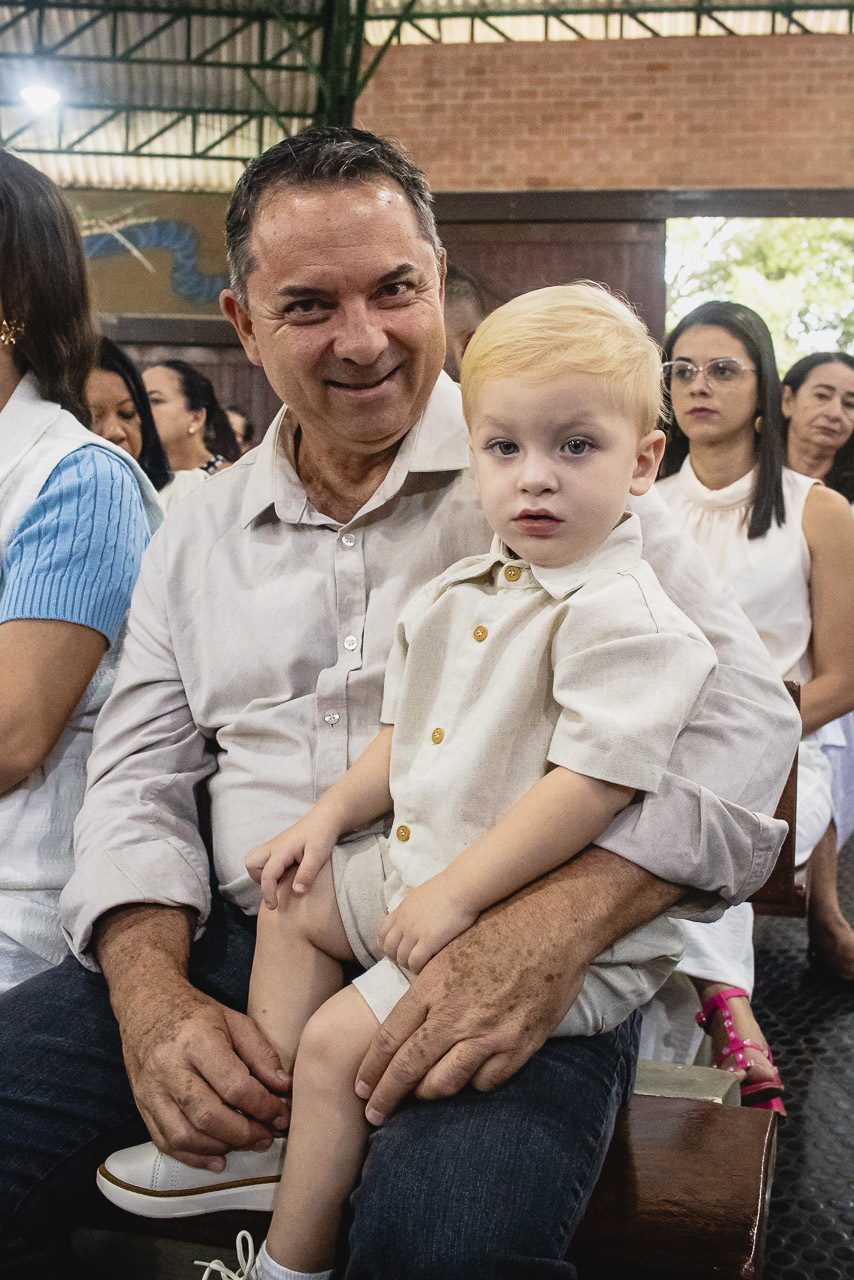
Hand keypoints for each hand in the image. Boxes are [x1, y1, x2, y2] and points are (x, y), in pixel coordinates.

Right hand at [120, 974, 290, 1170]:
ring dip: (221, 1148)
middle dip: (244, 1134)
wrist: (147, 1006)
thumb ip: (261, 1054)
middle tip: (267, 1136)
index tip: (281, 1115)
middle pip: (209, 1116)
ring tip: (246, 1143)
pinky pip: (166, 1142)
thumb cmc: (196, 1014)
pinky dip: (194, 1157)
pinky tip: (218, 1157)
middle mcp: (169, 1068)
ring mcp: (151, 1089)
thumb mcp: (234, 1020)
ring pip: (186, 1136)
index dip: (263, 1107)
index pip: (234, 1086)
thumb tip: (283, 1088)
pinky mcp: (141, 1105)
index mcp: (196, 1041)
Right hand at [245, 808, 340, 906]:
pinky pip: (261, 857)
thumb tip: (297, 892)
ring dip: (260, 872)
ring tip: (278, 878)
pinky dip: (265, 867)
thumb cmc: (322, 836)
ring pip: (253, 859)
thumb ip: (307, 873)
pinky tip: (283, 871)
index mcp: (282, 849)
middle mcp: (273, 846)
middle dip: (259, 878)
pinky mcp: (276, 846)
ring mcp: (273, 844)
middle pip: (251, 863)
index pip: (268, 874)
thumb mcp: (318, 855)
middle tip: (277, 885)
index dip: (268, 894)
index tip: (273, 907)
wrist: (325, 818)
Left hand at [356, 876, 587, 1125]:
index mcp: (432, 986)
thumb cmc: (499, 926)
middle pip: (409, 1068)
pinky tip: (469, 1076)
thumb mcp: (448, 948)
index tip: (360, 1088)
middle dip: (386, 1096)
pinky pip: (486, 1082)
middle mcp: (456, 1014)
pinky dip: (473, 1083)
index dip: (371, 1069)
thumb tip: (403, 1019)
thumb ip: (425, 986)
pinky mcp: (519, 1045)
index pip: (389, 1039)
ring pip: (445, 1083)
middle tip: (374, 1113)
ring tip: (422, 1095)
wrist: (553, 925)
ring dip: (429, 1093)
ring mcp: (488, 1033)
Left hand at [378, 875, 477, 973]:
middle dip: (395, 957)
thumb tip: (415, 914)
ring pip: (401, 957)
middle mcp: (404, 922)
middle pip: (389, 948)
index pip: (383, 932)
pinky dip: (417, 968)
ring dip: (407, 965)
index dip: (385, 944)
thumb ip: (413, 907)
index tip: (394, 950)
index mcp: (401, 910)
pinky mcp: (429, 941)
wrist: (461, 887)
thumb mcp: (421, 894)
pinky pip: (415, 961)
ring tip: (417, 966)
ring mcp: (415, 932)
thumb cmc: (448, 888)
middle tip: (406, 961)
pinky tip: (425, 968)